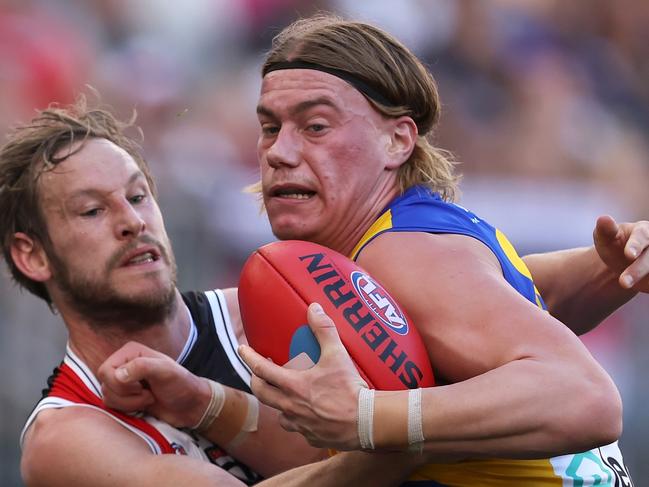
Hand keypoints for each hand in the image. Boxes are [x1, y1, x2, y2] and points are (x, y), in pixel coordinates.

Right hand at [97, 341, 210, 427]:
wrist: (189, 405)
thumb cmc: (180, 384)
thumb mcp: (165, 371)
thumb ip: (142, 367)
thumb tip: (117, 374)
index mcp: (130, 352)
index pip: (105, 370)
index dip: (120, 383)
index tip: (141, 385)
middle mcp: (124, 364)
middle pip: (104, 385)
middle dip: (126, 395)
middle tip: (147, 392)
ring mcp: (123, 381)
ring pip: (107, 397)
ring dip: (129, 403)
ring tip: (149, 398)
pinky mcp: (125, 397)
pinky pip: (112, 406)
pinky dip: (128, 409)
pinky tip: (144, 404)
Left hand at [239, 303, 367, 450]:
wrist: (366, 422)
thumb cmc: (350, 389)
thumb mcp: (337, 355)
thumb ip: (324, 330)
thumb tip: (314, 308)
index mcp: (293, 386)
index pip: (262, 369)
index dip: (249, 357)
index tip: (242, 349)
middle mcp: (290, 406)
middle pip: (262, 393)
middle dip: (256, 380)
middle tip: (259, 372)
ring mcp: (299, 424)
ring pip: (279, 413)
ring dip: (277, 402)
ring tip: (285, 394)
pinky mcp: (311, 436)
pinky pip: (298, 427)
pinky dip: (298, 419)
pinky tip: (308, 414)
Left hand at [594, 215, 648, 292]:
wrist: (623, 263)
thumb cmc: (614, 246)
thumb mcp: (606, 238)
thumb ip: (606, 230)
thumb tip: (603, 218)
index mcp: (644, 230)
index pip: (642, 236)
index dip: (635, 245)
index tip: (628, 255)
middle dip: (637, 270)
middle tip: (623, 283)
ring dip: (644, 278)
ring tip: (625, 286)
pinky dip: (648, 284)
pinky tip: (643, 287)